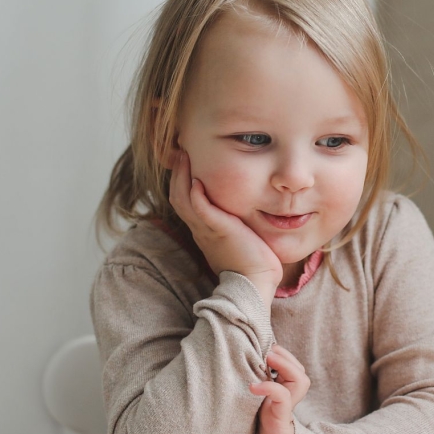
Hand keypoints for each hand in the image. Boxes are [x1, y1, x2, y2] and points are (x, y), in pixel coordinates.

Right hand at [168, 151, 281, 305]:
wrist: (255, 283)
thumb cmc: (253, 263)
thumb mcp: (240, 237)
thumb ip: (236, 221)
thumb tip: (245, 209)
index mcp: (204, 229)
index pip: (185, 200)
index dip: (182, 179)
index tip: (186, 160)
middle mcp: (201, 228)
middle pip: (178, 195)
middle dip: (178, 171)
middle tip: (181, 149)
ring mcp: (207, 230)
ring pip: (183, 200)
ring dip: (182, 176)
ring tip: (185, 155)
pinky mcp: (219, 231)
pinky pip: (201, 211)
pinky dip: (196, 195)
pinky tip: (197, 181)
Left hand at [241, 344, 310, 433]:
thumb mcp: (238, 412)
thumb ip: (232, 395)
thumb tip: (204, 373)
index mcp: (274, 395)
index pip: (286, 366)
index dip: (277, 353)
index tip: (255, 345)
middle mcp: (283, 399)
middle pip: (297, 369)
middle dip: (284, 354)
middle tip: (265, 349)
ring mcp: (283, 409)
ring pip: (300, 378)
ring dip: (286, 363)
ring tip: (268, 357)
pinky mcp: (281, 420)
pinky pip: (284, 396)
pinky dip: (270, 386)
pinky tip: (253, 386)